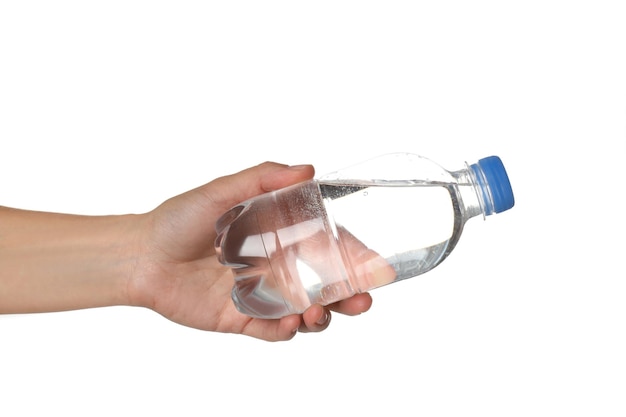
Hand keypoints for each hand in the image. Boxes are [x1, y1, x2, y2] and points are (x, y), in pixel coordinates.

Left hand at [127, 162, 372, 340]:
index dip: (355, 258)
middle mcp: (276, 267)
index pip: (327, 248)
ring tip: (319, 313)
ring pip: (305, 311)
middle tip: (363, 300)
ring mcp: (261, 295)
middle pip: (325, 285)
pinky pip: (273, 330)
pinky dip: (287, 332)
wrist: (141, 256)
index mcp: (279, 236)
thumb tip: (307, 168)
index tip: (376, 267)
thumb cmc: (179, 219)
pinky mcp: (242, 318)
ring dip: (322, 317)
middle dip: (350, 296)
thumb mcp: (221, 191)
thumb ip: (262, 178)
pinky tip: (291, 324)